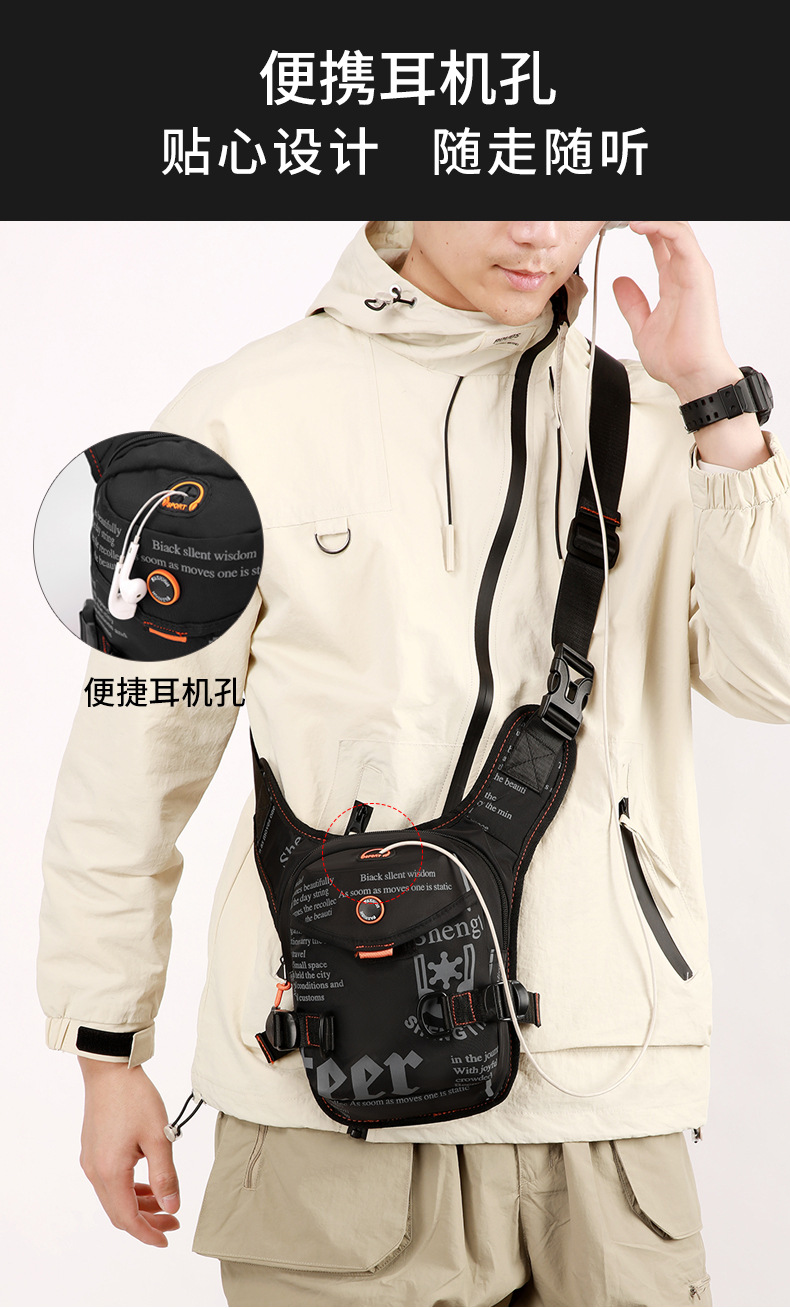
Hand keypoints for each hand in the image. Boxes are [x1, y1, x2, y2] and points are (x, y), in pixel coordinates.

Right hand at [78, 1059, 180, 1247]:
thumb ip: (165, 1175)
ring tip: (165, 1202)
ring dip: (139, 1204)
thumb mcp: (158, 1137)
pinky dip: (129, 1189)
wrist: (109, 1070)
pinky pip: (110, 1181)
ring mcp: (92, 1161)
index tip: (167, 1239)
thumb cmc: (134, 1098)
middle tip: (173, 1221)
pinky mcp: (93, 1150)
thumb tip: (171, 1206)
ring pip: (114, 1197)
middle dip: (147, 1221)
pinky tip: (147, 1182)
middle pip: (119, 1212)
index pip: (128, 1218)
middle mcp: (96, 1171)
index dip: (148, 1233)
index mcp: (111, 1173)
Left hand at [612, 221, 741, 403]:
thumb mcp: (642, 327)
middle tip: (622, 214)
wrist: (691, 375)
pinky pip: (681, 239)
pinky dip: (660, 226)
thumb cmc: (676, 358)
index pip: (659, 241)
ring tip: (629, 215)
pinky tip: (639, 224)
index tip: (619, 221)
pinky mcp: (698, 275)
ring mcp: (692, 271)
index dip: (642, 225)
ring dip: (652, 218)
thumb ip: (632, 303)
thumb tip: (619, 283)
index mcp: (672, 280)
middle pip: (670, 227)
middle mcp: (684, 272)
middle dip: (648, 218)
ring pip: (677, 227)